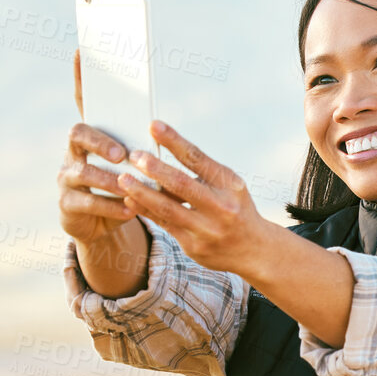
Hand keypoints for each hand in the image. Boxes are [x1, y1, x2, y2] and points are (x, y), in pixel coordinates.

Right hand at [59, 50, 147, 297]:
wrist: (105, 225)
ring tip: (129, 186)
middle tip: (120, 153)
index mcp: (93, 136)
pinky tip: (128, 208)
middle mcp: (73, 151)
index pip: (86, 102)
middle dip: (99, 140)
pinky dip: (108, 206)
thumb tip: (164, 129)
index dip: (82, 78)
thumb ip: (145, 149)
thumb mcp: (138, 169)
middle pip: (78, 133)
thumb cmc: (126, 188)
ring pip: (82, 172)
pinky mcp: (66, 204)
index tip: (83, 51)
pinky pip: (84, 203)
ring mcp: (66, 177)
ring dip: (108, 179)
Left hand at [120, 121, 274, 278]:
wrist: (253, 250)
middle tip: (134, 155)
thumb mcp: (229, 186)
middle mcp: (221, 207)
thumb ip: (202, 172)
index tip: (154, 126)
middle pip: (181, 184)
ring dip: (142, 192)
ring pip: (167, 208)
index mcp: (230, 185)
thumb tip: (163, 152)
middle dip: (154, 168)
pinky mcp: (194, 246)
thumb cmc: (234, 208)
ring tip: (123, 179)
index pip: (198, 158)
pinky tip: (130, 199)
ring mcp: (207, 229)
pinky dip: (145, 210)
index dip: (174, 140)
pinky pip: (164, 224)